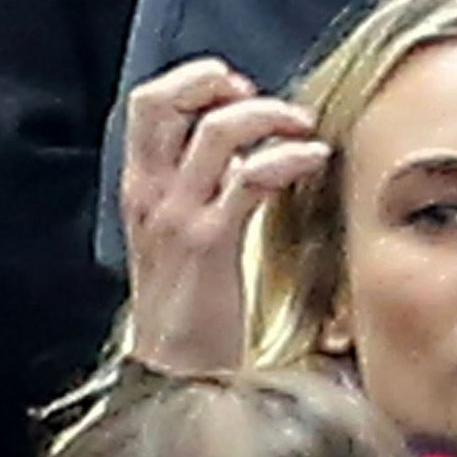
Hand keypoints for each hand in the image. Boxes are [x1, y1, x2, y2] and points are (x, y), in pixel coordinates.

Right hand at [120, 58, 330, 372]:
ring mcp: (178, 216)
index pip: (147, 105)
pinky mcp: (212, 243)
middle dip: (216, 81)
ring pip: (218, 131)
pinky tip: (315, 159)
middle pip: (164, 102)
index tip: (233, 89)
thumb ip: (201, 191)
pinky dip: (289, 157)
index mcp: (141, 189)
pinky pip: (251, 179)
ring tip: (303, 124)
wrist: (175, 374)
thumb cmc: (189, 309)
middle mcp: (151, 195)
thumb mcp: (181, 239)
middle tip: (260, 93)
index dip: (192, 82)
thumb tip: (247, 152)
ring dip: (269, 114)